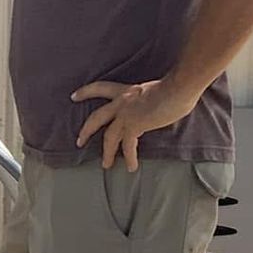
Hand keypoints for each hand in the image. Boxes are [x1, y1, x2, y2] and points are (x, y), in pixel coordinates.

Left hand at [71, 78, 199, 170]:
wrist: (178, 87)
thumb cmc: (176, 85)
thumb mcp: (156, 89)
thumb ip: (150, 98)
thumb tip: (158, 106)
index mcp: (126, 90)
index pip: (100, 88)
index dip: (86, 92)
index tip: (74, 96)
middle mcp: (122, 101)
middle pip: (96, 117)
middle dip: (86, 130)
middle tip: (79, 140)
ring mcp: (126, 114)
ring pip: (108, 136)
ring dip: (107, 152)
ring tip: (106, 164)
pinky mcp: (134, 125)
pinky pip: (128, 146)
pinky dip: (129, 158)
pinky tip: (131, 167)